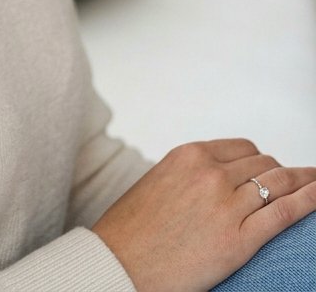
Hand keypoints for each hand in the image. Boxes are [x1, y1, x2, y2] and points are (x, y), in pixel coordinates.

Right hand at [91, 138, 315, 291]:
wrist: (118, 265)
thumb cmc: (130, 232)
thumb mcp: (158, 183)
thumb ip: (190, 176)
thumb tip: (219, 182)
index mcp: (188, 155)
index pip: (243, 148)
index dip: (261, 160)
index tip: (269, 170)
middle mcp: (210, 173)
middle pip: (263, 164)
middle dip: (280, 174)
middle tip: (292, 184)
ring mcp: (226, 204)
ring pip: (277, 183)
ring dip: (302, 182)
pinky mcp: (239, 239)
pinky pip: (284, 211)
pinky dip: (308, 200)